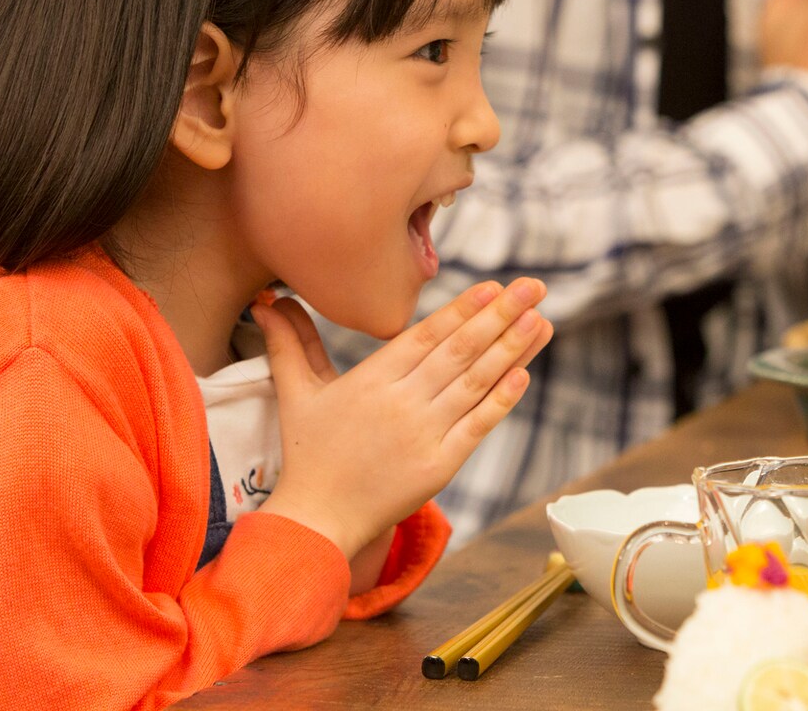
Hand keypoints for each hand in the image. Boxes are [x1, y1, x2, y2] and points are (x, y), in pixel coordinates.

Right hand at [251, 280, 552, 557]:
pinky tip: (524, 374)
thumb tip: (266, 299)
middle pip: (459, 352)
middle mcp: (400, 403)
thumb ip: (288, 343)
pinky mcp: (439, 467)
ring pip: (475, 384)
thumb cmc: (308, 454)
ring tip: (541, 320)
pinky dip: (501, 401)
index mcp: (370, 380)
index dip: (463, 309)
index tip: (494, 286)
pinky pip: (477, 427)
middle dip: (501, 316)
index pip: (426, 335)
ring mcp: (422, 435)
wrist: (317, 521)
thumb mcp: (296, 394)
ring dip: (512, 350)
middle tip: (535, 286)